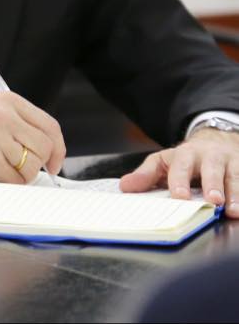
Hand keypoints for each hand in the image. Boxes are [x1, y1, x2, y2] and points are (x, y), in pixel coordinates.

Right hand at [0, 92, 65, 184]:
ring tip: (1, 170)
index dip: (57, 150)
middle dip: (36, 165)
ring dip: (20, 176)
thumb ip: (19, 127)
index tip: (53, 162)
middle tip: (21, 170)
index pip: (49, 126)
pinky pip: (13, 180)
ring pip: (30, 167)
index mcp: (8, 101)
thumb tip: (48, 152)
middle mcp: (3, 115)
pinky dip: (7, 184)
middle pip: (43, 148)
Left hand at [119, 129, 238, 217]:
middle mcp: (210, 157)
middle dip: (212, 185)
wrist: (216, 142)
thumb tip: (125, 187)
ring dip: (235, 193)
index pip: (181, 167)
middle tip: (213, 201)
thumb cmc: (187, 158)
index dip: (180, 181)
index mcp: (186, 154)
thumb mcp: (163, 162)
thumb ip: (146, 175)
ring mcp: (231, 163)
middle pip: (212, 169)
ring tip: (233, 211)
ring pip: (235, 176)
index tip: (179, 196)